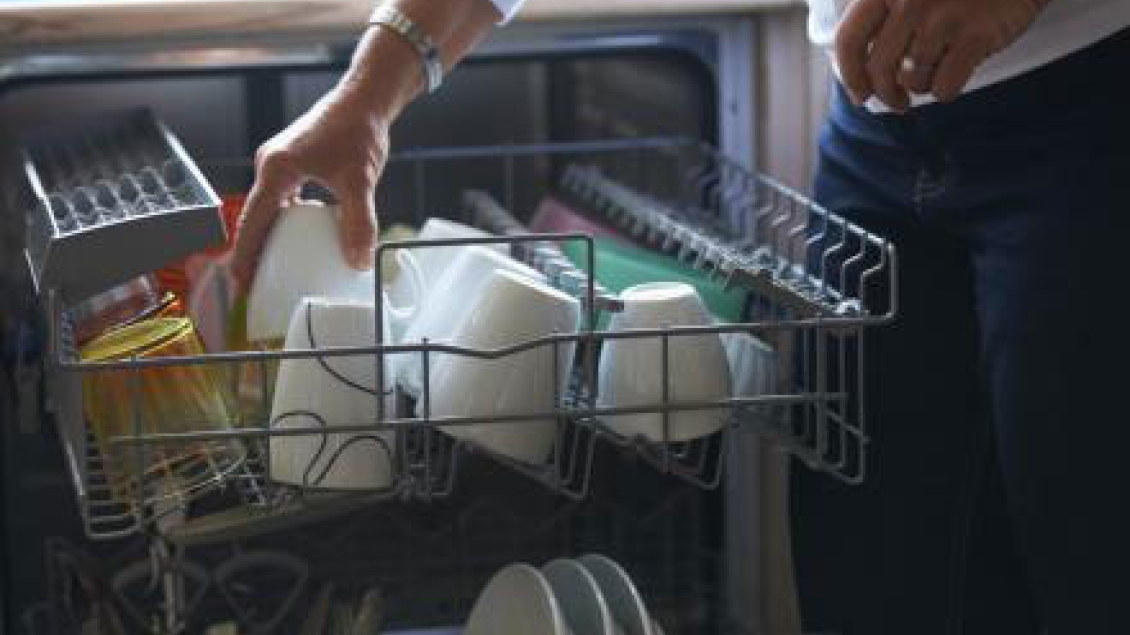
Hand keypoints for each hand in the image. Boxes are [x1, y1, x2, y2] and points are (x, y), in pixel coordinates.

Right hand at [231, 81, 389, 290]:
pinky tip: (296, 242)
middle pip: (254, 219)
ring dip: (267, 240)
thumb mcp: (360, 180)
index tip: (241, 285)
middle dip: (251, 254)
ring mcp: (279, 165)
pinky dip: (283, 224)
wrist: (365, 100)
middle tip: (253, 288)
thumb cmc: (357, 130)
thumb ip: (359, 222)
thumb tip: (358, 260)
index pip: (252, 222)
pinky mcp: (292, 166)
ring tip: (271, 272)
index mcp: (277, 169)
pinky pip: (280, 202)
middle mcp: (270, 166)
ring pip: (266, 212)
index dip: (245, 257)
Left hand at [836, 0, 1050, 109]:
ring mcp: (943, 17)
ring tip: (936, 67)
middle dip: (886, 95)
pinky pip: (944, 86)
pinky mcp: (977, 35)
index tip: (859, 95)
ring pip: (913, 80)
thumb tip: (857, 79)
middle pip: (879, 70)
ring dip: (922, 84)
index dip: (850, 75)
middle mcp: (909, 0)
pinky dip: (946, 89)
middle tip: (898, 101)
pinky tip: (954, 73)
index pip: (849, 40)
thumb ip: (881, 16)